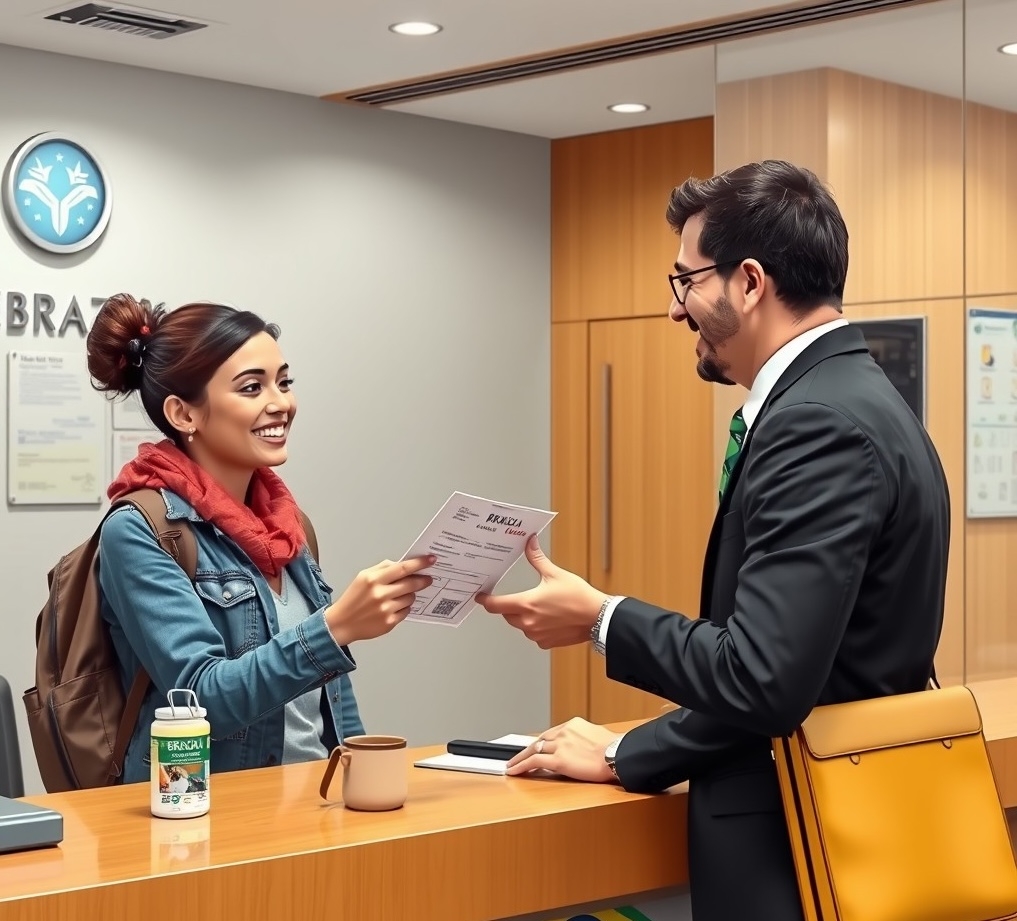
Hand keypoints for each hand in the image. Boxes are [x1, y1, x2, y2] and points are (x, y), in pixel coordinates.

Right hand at [326, 556, 434, 644]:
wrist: (341, 623)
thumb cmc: (353, 598)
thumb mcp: (363, 577)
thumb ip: (382, 568)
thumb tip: (402, 563)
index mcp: (373, 579)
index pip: (403, 568)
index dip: (419, 563)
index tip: (431, 560)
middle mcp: (380, 594)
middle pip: (411, 584)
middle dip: (422, 580)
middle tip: (428, 579)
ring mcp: (385, 609)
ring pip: (410, 598)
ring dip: (410, 595)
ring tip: (400, 595)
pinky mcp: (389, 623)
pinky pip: (406, 611)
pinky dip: (404, 607)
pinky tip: (394, 607)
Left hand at [476, 535, 605, 647]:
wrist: (597, 617)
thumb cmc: (578, 597)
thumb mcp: (554, 574)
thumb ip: (537, 558)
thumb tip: (530, 543)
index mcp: (526, 604)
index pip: (495, 605)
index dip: (485, 600)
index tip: (481, 596)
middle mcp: (528, 622)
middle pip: (506, 615)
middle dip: (508, 606)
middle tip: (518, 597)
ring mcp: (536, 634)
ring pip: (520, 625)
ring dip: (523, 616)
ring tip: (540, 606)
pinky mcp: (545, 642)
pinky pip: (533, 634)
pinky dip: (536, 627)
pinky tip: (548, 618)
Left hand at [507, 717, 619, 782]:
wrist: (618, 755)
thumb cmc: (615, 749)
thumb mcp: (598, 736)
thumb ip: (585, 740)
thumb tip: (583, 749)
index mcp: (573, 725)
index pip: (551, 733)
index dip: (541, 743)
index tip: (536, 748)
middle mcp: (564, 732)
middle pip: (539, 740)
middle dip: (527, 749)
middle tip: (517, 756)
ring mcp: (560, 745)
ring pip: (532, 750)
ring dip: (520, 758)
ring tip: (511, 765)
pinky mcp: (558, 760)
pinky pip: (534, 762)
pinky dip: (521, 766)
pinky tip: (514, 771)